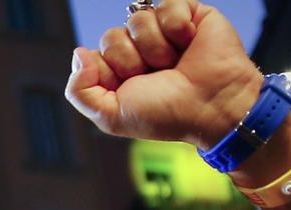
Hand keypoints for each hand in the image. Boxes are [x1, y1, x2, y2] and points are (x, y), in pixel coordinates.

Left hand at [65, 1, 262, 148]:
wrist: (212, 106)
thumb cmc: (167, 115)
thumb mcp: (112, 116)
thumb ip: (80, 92)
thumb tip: (78, 53)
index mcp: (119, 73)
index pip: (94, 56)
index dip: (109, 72)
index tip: (131, 88)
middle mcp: (138, 51)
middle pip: (112, 36)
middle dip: (132, 61)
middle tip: (157, 77)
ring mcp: (162, 31)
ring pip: (137, 20)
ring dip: (156, 48)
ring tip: (175, 64)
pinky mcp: (187, 14)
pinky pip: (166, 4)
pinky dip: (177, 27)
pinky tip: (188, 43)